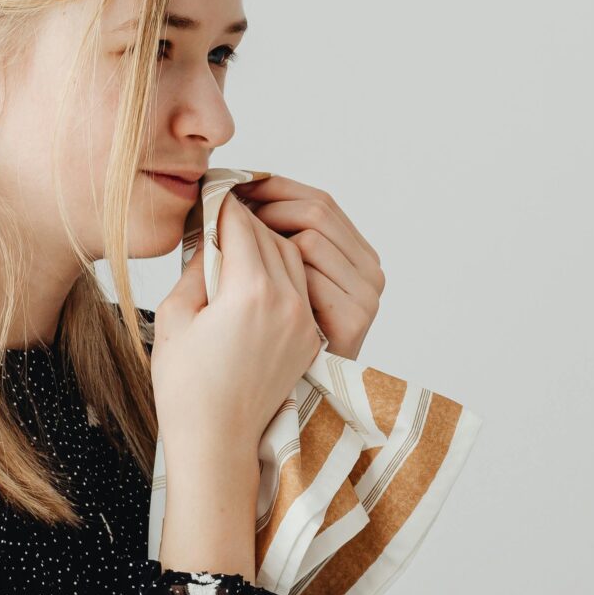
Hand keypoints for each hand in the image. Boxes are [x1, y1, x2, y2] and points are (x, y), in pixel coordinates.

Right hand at [151, 195, 322, 487]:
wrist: (216, 439)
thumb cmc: (185, 384)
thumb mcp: (175, 316)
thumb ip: (196, 267)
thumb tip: (209, 235)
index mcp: (250, 292)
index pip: (240, 225)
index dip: (221, 205)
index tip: (208, 195)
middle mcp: (286, 302)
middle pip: (270, 236)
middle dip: (245, 219)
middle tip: (220, 211)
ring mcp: (303, 321)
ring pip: (292, 257)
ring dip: (267, 242)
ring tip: (237, 239)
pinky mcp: (309, 337)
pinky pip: (301, 286)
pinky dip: (282, 269)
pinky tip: (258, 270)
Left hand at [232, 174, 384, 359]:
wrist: (263, 409)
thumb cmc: (259, 345)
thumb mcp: (277, 279)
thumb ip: (273, 240)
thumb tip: (234, 195)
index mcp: (354, 256)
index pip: (317, 200)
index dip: (275, 187)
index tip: (233, 185)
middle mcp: (368, 270)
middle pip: (316, 208)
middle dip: (268, 203)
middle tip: (225, 208)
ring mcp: (365, 294)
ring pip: (310, 234)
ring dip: (268, 235)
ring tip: (233, 244)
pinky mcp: (354, 318)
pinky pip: (308, 265)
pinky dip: (278, 265)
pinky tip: (251, 279)